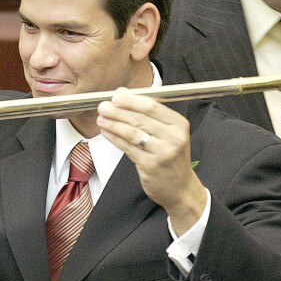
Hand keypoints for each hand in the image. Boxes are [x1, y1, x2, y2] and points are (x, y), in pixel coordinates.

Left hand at [96, 90, 206, 234]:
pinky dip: (114, 138)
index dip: (131, 100)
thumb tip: (123, 93)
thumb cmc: (171, 156)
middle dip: (118, 111)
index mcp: (179, 124)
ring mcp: (162, 152)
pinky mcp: (150, 165)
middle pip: (140, 119)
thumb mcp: (169, 132)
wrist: (179, 187)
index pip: (152, 106)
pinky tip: (106, 132)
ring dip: (113, 124)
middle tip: (103, 106)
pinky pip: (127, 148)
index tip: (117, 96)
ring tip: (101, 118)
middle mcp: (174, 137)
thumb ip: (148, 113)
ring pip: (132, 133)